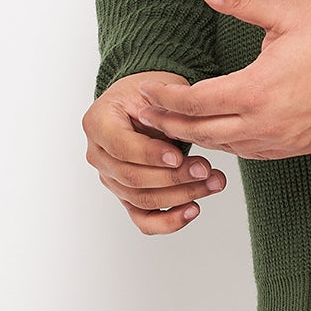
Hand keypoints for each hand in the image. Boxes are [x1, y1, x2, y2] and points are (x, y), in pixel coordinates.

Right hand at [83, 71, 226, 234]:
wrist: (143, 101)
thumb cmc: (148, 93)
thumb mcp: (156, 89)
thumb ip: (162, 112)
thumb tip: (176, 134)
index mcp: (98, 123)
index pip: (122, 147)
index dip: (150, 155)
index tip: (179, 156)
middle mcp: (99, 155)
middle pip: (133, 178)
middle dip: (173, 177)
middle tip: (205, 169)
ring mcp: (111, 178)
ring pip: (141, 199)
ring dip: (180, 196)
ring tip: (212, 183)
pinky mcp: (127, 195)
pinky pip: (143, 218)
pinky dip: (168, 221)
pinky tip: (192, 210)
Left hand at [135, 0, 310, 160]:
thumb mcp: (285, 10)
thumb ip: (241, 0)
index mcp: (256, 90)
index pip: (193, 103)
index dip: (163, 98)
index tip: (143, 90)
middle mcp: (264, 123)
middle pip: (200, 133)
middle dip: (168, 124)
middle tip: (145, 114)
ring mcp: (280, 141)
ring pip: (224, 148)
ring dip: (197, 137)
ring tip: (174, 124)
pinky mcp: (296, 148)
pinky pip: (250, 154)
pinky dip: (228, 144)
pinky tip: (219, 132)